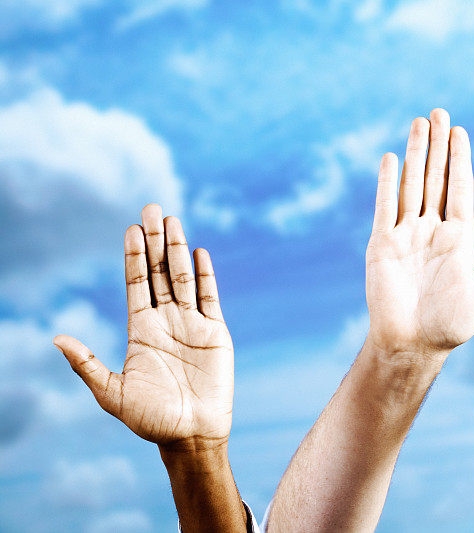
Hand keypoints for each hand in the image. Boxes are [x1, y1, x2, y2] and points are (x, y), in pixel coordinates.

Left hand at [54, 204, 232, 447]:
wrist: (191, 435)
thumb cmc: (150, 420)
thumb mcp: (111, 393)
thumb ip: (86, 364)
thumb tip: (55, 337)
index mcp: (140, 330)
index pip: (135, 283)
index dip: (133, 256)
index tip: (131, 228)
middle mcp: (165, 321)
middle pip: (158, 272)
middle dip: (156, 240)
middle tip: (152, 208)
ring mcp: (192, 324)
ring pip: (184, 277)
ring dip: (179, 249)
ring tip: (174, 220)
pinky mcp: (216, 333)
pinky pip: (211, 298)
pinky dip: (207, 275)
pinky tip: (200, 252)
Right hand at [365, 109, 473, 360]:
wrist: (414, 345)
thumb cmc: (453, 324)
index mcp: (460, 237)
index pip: (461, 188)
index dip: (460, 158)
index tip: (460, 131)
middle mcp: (432, 230)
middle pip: (436, 178)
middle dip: (438, 145)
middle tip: (438, 112)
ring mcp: (406, 235)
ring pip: (412, 185)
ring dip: (415, 154)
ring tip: (418, 123)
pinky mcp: (382, 244)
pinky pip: (385, 207)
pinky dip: (387, 183)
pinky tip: (390, 159)